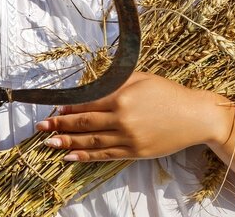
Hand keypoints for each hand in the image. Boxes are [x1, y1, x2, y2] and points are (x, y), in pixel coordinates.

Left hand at [34, 72, 228, 161]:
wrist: (194, 116)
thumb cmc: (167, 93)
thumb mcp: (141, 78)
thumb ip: (116, 81)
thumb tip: (90, 85)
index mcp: (123, 95)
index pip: (87, 102)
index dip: (68, 107)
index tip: (53, 109)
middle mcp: (122, 117)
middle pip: (84, 122)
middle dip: (60, 125)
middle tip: (41, 128)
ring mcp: (128, 137)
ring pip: (91, 141)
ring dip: (67, 142)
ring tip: (49, 143)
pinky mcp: (135, 152)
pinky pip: (105, 155)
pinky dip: (86, 156)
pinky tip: (70, 156)